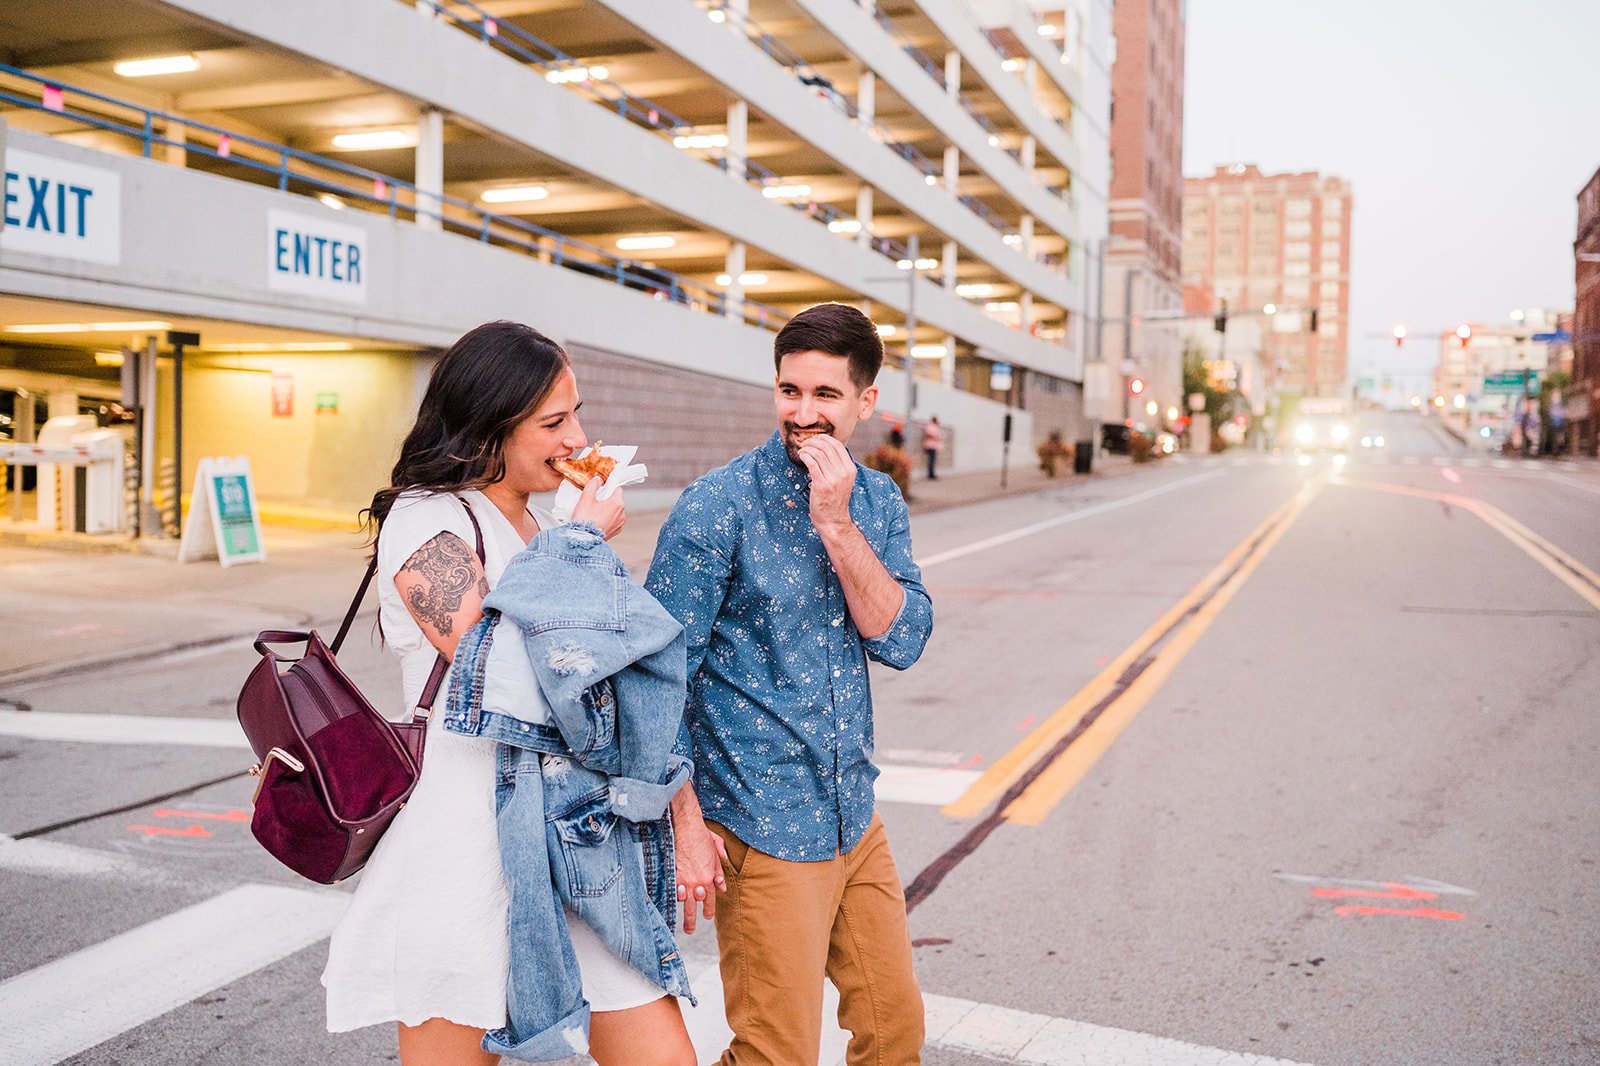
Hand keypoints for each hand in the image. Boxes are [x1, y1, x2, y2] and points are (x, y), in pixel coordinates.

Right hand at [570, 478, 625, 539]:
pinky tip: (596, 521)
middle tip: (593, 502)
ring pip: (614, 512)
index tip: (601, 489)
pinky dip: (606, 520)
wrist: (584, 540)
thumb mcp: (586, 499)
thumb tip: (597, 480)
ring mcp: (619, 524)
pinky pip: (612, 521)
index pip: (617, 489)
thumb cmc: (585, 520)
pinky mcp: (615, 532)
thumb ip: (592, 486)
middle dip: (606, 500)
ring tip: (594, 513)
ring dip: (606, 511)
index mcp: (617, 503)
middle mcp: (622, 514)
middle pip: (615, 501)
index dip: (608, 487)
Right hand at [673, 815, 727, 933]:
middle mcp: (697, 881)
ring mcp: (683, 879)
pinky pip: (671, 891)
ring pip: (684, 903)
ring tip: (682, 927)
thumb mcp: (717, 851)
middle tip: (691, 930)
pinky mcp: (672, 874)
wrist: (686, 826)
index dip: (709, 909)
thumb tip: (722, 887)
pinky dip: (671, 899)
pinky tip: (670, 908)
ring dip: (683, 916)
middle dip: (693, 920)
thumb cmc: (702, 836)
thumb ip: (720, 870)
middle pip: (695, 907)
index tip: (707, 916)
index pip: (711, 899)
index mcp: (710, 877)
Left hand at [796, 434, 856, 537]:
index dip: (825, 438)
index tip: (815, 439)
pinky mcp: (821, 484)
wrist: (833, 520)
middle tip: (805, 443)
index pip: (838, 445)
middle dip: (813, 441)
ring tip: (802, 450)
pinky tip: (801, 456)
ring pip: (818, 453)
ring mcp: (833, 479)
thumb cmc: (834, 500)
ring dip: (807, 448)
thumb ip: (838, 466)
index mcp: (850, 469)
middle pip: (827, 447)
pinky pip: (812, 462)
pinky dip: (805, 455)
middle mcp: (843, 472)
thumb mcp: (842, 481)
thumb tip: (825, 448)